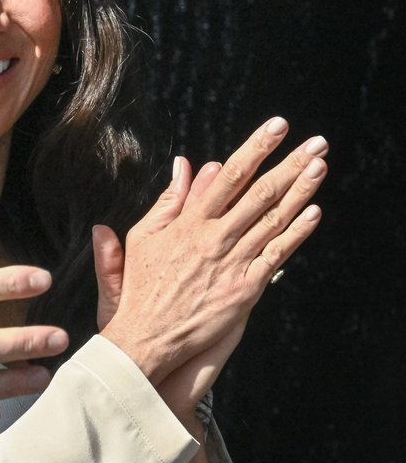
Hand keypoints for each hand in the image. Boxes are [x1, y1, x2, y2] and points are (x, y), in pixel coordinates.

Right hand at [98, 118, 326, 416]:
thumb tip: (183, 165)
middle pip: (259, 192)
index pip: (229, 176)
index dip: (255, 149)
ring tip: (320, 166)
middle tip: (316, 142)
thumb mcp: (143, 236)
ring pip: (273, 219)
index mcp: (188, 222)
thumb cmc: (142, 286)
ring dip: (300, 190)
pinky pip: (276, 255)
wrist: (147, 335)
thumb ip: (167, 200)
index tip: (276, 127)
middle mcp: (214, 237)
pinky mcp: (244, 289)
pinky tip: (313, 213)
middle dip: (290, 164)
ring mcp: (232, 263)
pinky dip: (296, 233)